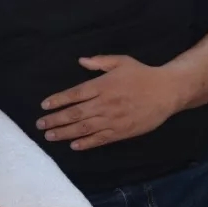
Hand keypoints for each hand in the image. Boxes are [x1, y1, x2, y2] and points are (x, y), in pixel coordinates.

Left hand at [36, 55, 178, 150]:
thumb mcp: (121, 61)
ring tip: (50, 136)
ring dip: (65, 133)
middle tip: (40, 124)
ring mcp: (113, 119)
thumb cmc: (142, 74)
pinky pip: (100, 139)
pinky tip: (74, 145)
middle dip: (56, 120)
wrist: (167, 91)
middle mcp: (105, 104)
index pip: (74, 94)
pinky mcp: (122, 132)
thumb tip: (81, 61)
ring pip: (84, 128)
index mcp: (103, 85)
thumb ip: (100, 62)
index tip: (44, 106)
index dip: (58, 100)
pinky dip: (86, 143)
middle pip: (75, 113)